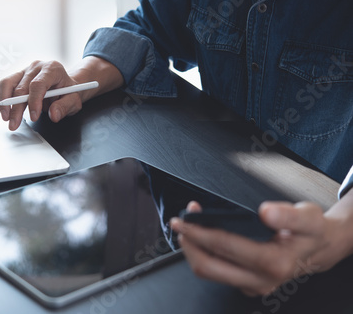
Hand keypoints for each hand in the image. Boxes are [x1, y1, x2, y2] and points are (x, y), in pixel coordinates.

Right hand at [0, 57, 123, 130]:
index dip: (34, 101)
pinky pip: (5, 86)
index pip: (38, 84)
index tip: (34, 117)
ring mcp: (25, 71)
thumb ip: (65, 107)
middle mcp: (36, 67)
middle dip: (16, 108)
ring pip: (8, 83)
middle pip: (21, 87)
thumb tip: (54, 115)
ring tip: (6, 118)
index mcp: (52, 69)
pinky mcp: (17, 77)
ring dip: (4, 103)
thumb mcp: (74, 100)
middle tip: (14, 124)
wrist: (66, 85)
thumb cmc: (70, 92)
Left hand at [170, 194, 352, 295]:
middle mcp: (262, 280)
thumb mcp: (308, 216)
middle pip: (209, 266)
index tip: (185, 219)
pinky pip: (218, 272)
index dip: (200, 231)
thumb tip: (266, 213)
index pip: (225, 246)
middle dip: (189, 243)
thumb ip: (288, 214)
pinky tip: (202, 237)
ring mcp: (253, 285)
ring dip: (194, 249)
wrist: (318, 248)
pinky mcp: (247, 284)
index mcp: (274, 263)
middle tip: (179, 224)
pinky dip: (205, 254)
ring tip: (188, 228)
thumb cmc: (311, 231)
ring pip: (210, 272)